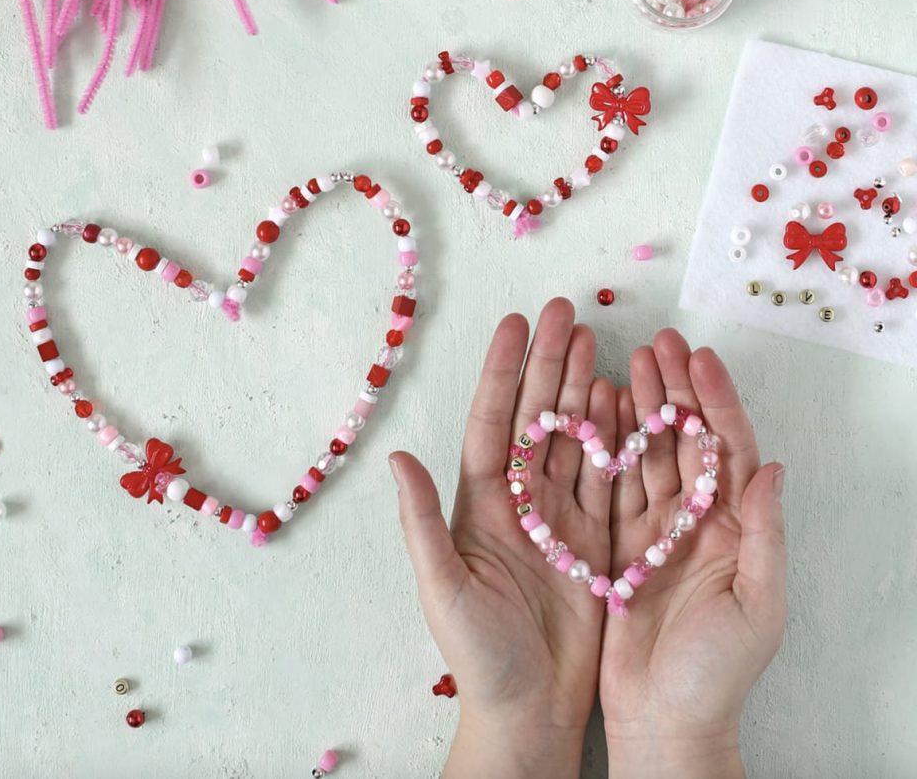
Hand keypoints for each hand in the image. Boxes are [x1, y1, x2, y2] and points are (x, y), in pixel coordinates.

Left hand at [390, 298, 614, 778]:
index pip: (495, 420)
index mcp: (481, 502)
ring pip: (573, 436)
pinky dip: (615, 437)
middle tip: (566, 311)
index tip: (518, 322)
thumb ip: (422, 521)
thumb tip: (398, 458)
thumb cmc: (478, 655)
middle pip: (538, 416)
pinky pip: (607, 476)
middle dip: (550, 362)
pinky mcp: (595, 539)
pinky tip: (623, 400)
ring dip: (582, 388)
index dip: (506, 370)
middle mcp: (520, 499)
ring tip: (594, 340)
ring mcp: (560, 516)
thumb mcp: (443, 587)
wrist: (528, 710)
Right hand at [600, 330, 785, 778]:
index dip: (716, 400)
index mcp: (736, 529)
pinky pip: (614, 482)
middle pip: (687, 439)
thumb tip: (773, 469)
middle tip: (659, 342)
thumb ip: (764, 535)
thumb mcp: (757, 607)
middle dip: (675, 388)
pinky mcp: (618, 543)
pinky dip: (608, 444)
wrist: (664, 722)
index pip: (728, 449)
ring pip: (649, 452)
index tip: (699, 357)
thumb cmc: (717, 674)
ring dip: (640, 405)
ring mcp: (656, 529)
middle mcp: (697, 520)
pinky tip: (597, 410)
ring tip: (627, 360)